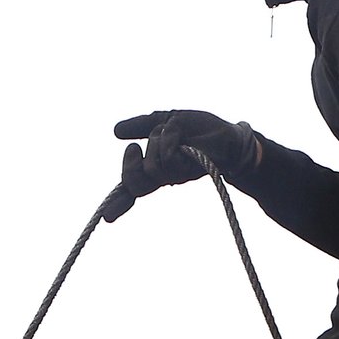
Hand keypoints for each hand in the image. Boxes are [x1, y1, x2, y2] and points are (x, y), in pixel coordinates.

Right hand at [108, 111, 260, 216]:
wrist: (231, 135)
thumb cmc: (202, 130)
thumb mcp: (167, 120)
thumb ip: (142, 125)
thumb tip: (115, 131)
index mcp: (156, 168)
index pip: (132, 188)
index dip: (118, 204)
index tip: (107, 218)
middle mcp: (165, 177)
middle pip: (135, 184)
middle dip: (128, 166)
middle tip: (133, 148)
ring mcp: (178, 176)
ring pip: (152, 166)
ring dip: (159, 141)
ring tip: (176, 133)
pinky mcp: (191, 169)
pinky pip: (168, 158)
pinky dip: (170, 139)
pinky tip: (182, 137)